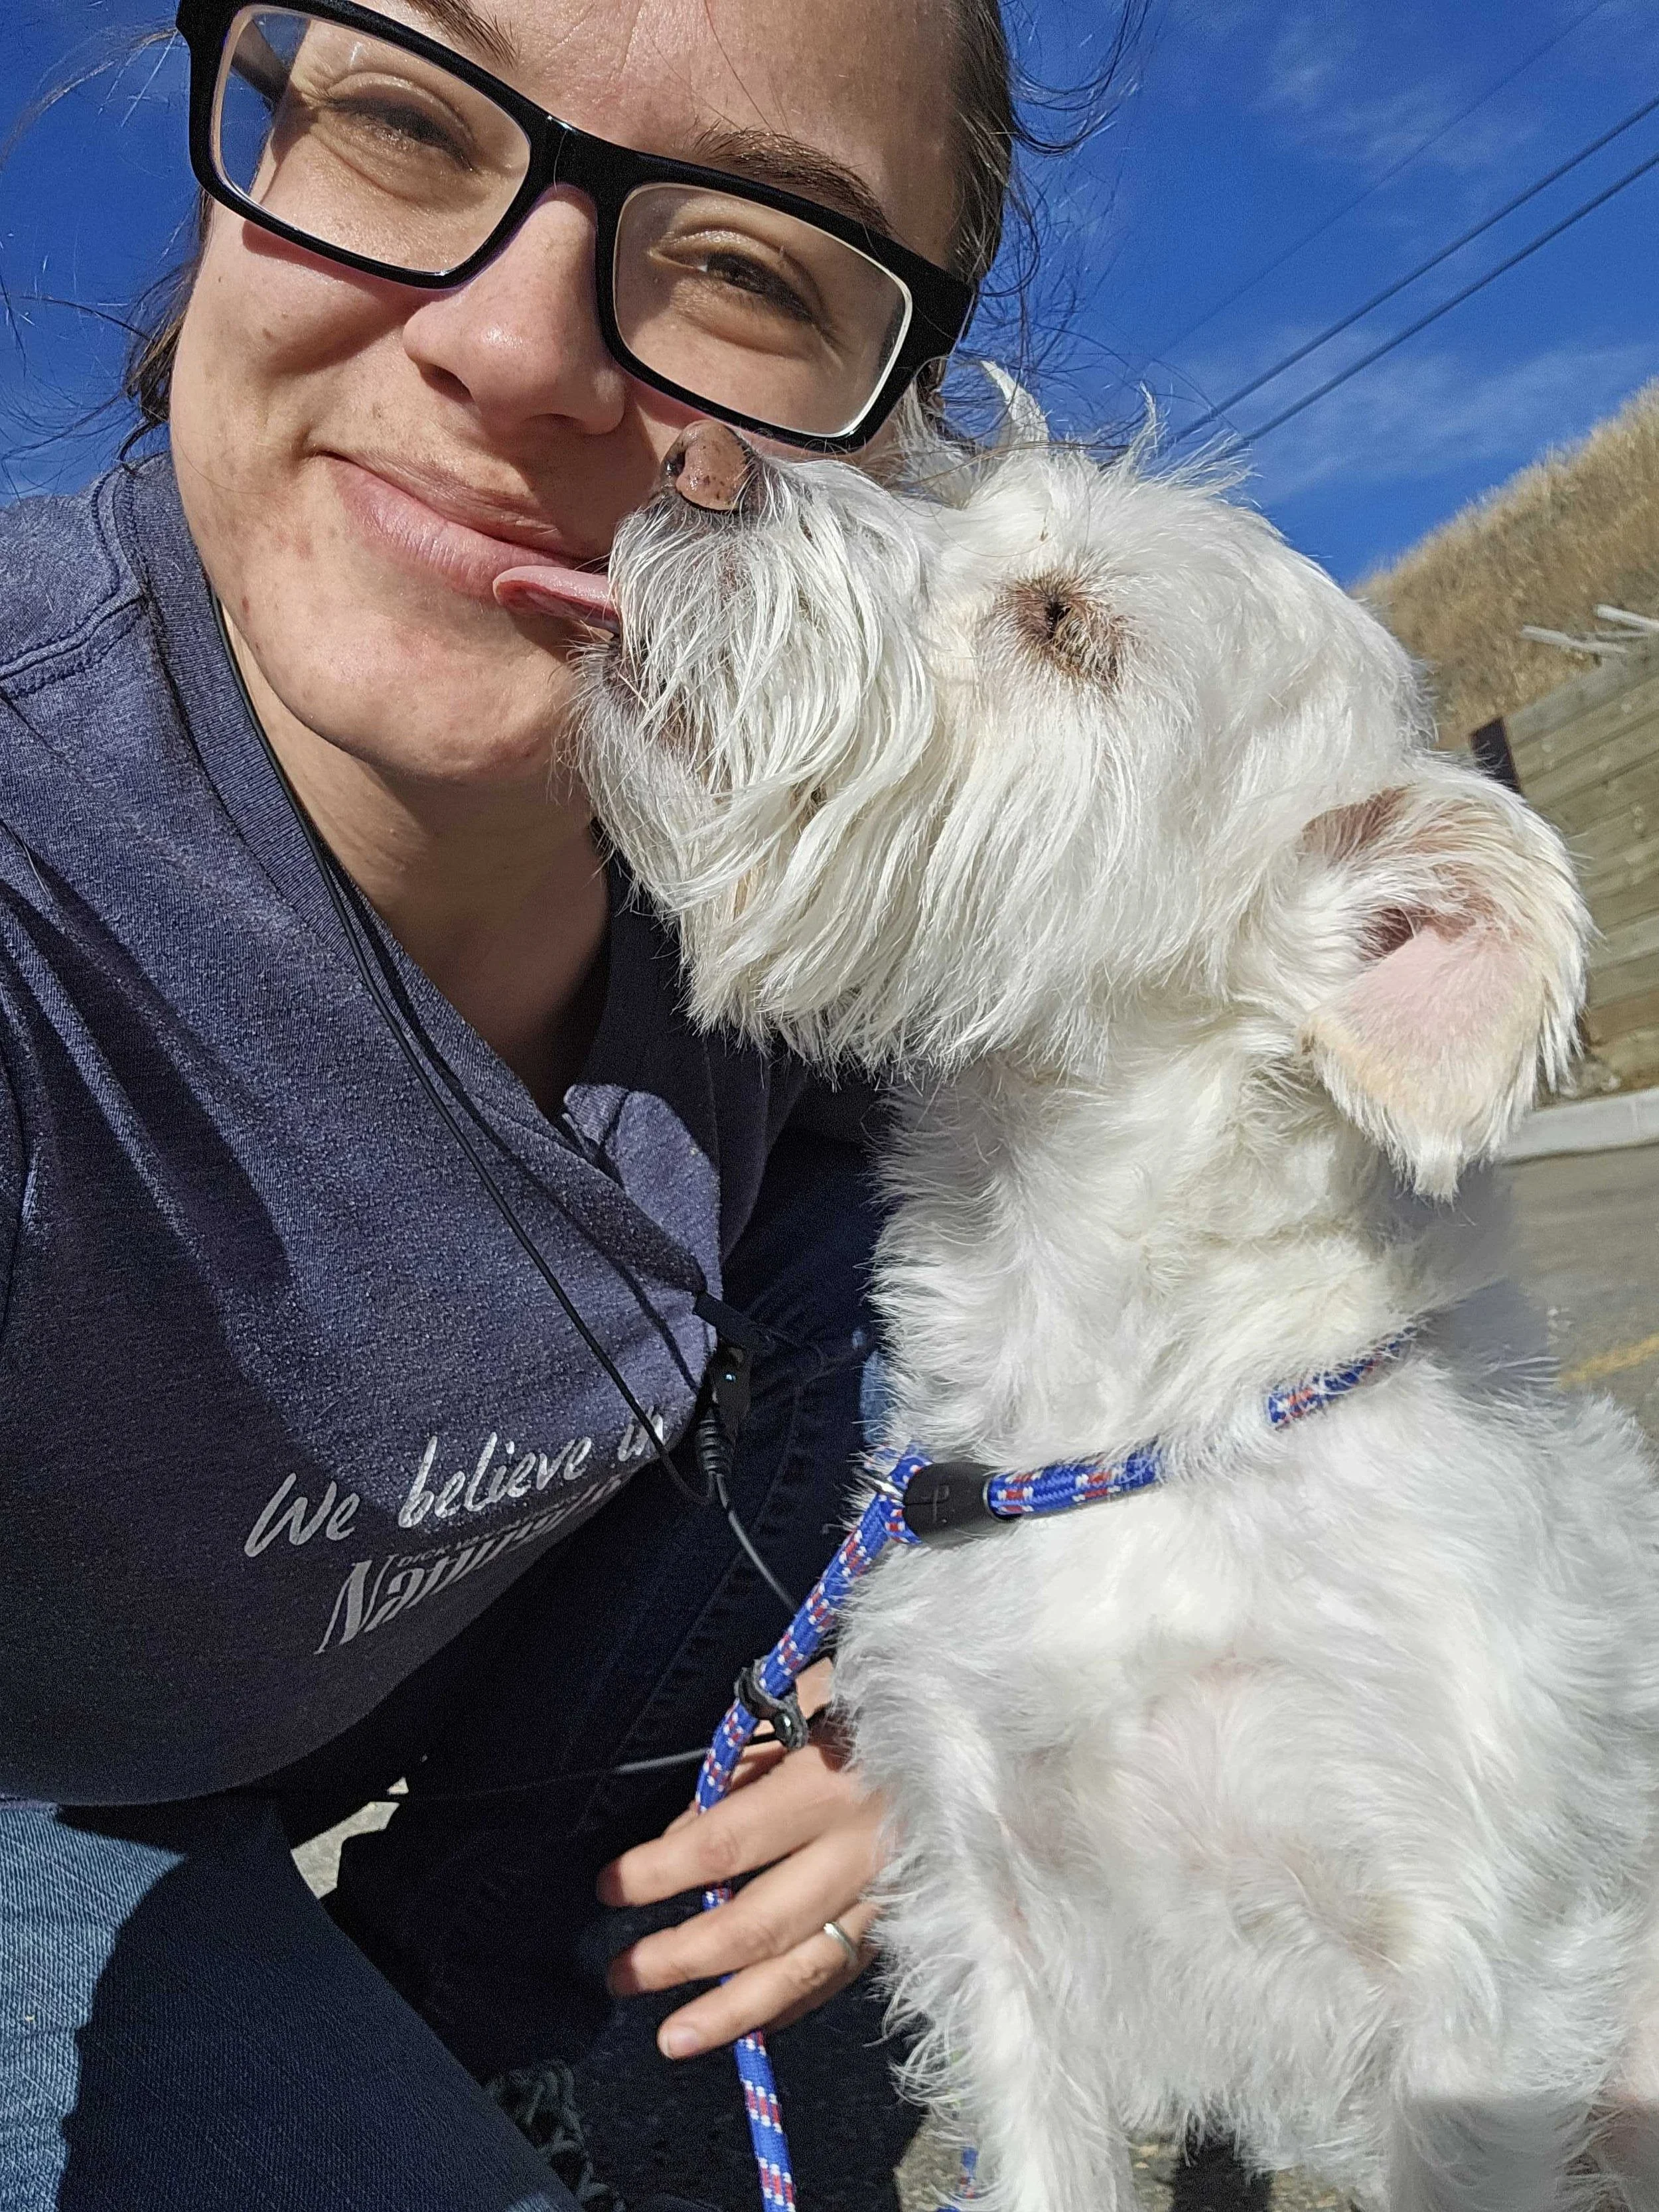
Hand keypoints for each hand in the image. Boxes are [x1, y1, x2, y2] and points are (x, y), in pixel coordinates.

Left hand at [595, 1662, 884, 2058]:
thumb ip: (747, 1760)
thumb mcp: (811, 1697)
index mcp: (832, 1781)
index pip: (724, 1844)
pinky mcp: (915, 1911)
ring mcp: (894, 1889)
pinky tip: (753, 2023)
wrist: (995, 1706)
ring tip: (671, 2038)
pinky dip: (797, 2000)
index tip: (610, 1885)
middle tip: (621, 1973)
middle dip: (681, 1956)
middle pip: (758, 1924)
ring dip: (733, 2011)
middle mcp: (864, 1847)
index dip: (658, 1872)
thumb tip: (687, 1830)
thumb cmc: (888, 1689)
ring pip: (806, 1968)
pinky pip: (847, 1968)